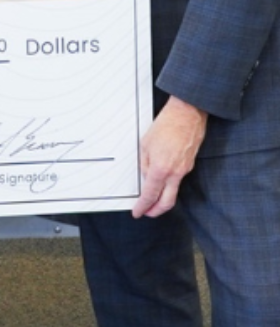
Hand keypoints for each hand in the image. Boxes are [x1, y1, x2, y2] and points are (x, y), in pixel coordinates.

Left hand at [132, 96, 207, 217]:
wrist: (187, 114)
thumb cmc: (166, 125)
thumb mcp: (145, 146)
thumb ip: (145, 165)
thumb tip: (146, 177)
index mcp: (161, 169)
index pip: (150, 196)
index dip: (143, 207)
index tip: (138, 212)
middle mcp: (176, 173)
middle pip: (167, 202)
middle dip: (156, 211)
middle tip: (147, 212)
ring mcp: (185, 170)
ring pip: (174, 192)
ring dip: (162, 198)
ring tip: (152, 198)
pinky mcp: (189, 164)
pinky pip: (178, 180)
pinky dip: (169, 185)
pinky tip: (162, 182)